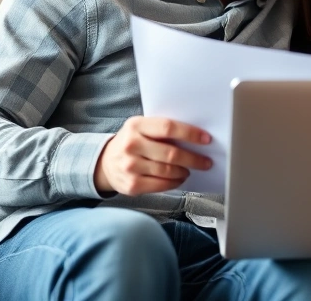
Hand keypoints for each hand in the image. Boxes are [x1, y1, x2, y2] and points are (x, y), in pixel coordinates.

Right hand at [94, 116, 212, 195]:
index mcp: (136, 125)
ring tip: (190, 169)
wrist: (104, 162)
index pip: (168, 127)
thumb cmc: (132, 142)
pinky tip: (179, 179)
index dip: (190, 134)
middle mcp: (131, 145)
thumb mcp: (141, 127)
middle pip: (171, 153)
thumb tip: (195, 137)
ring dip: (184, 172)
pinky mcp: (131, 185)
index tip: (206, 139)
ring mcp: (130, 167)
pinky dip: (175, 183)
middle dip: (193, 159)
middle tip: (206, 162)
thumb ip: (161, 129)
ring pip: (168, 171)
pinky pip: (161, 185)